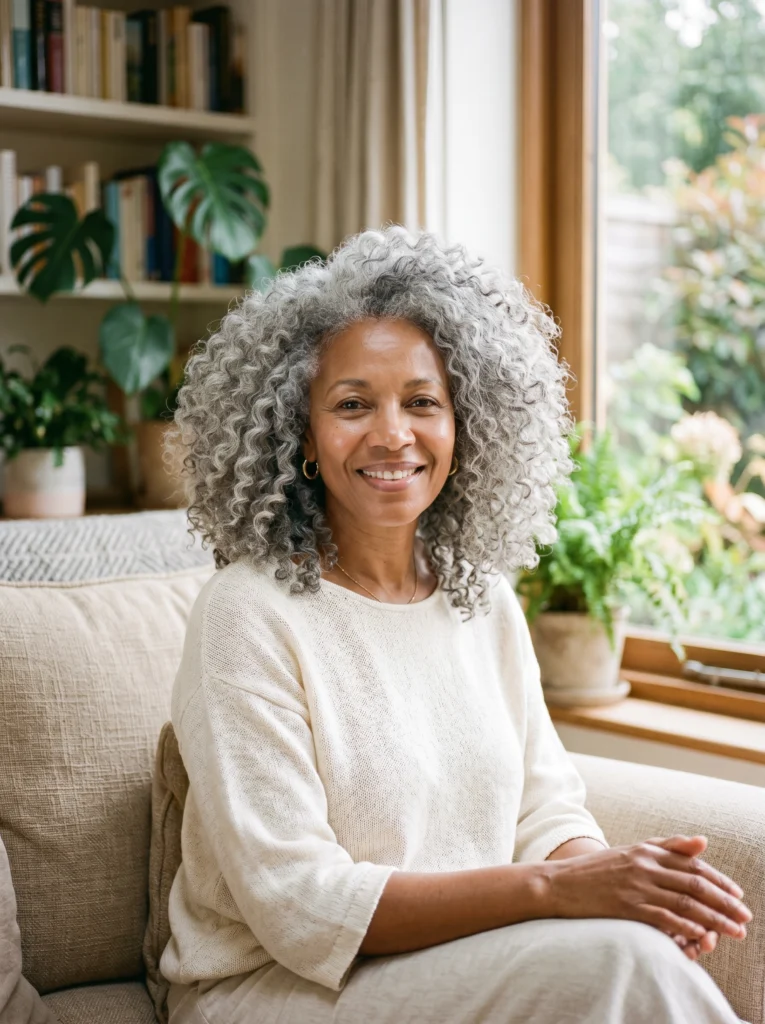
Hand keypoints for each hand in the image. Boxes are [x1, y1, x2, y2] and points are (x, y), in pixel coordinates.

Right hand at [543, 831, 751, 949]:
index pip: (692, 864)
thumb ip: (666, 846)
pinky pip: (664, 917)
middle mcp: (644, 865)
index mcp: (646, 850)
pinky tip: (702, 936)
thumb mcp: (630, 851)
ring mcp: (635, 886)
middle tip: (745, 917)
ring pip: (685, 901)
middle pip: (695, 882)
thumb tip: (703, 841)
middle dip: (724, 901)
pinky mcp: (626, 906)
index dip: (719, 881)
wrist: (557, 884)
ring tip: (734, 931)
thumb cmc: (594, 871)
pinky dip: (686, 926)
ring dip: (714, 918)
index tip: (738, 896)